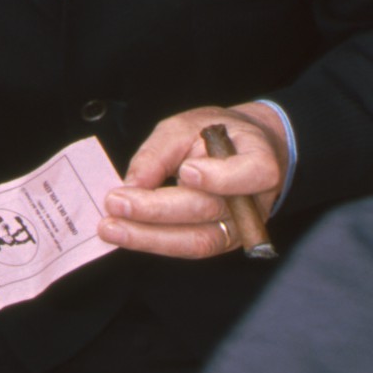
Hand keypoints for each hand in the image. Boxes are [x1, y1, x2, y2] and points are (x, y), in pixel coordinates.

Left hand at [98, 103, 286, 259]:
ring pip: (197, 239)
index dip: (221, 177)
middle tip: (116, 202)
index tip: (187, 171)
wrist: (238, 150)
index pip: (251, 174)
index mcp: (260, 161)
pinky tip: (125, 234)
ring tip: (111, 228)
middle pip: (209, 209)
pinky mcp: (220, 242)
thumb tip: (132, 183)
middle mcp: (254, 201)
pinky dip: (153, 241)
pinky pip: (186, 247)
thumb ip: (160, 152)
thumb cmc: (214, 135)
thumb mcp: (186, 126)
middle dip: (157, 209)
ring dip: (148, 236)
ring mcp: (239, 228)